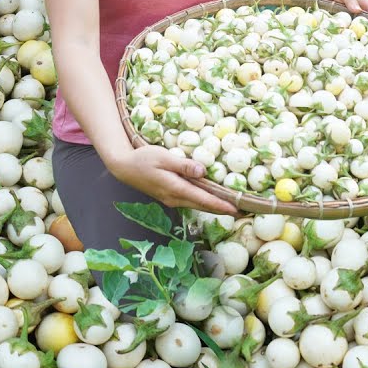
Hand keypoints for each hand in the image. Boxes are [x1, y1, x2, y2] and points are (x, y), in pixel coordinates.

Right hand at [106, 145, 237, 215]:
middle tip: (242, 211)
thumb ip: (184, 165)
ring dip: (214, 207)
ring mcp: (171, 199)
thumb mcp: (164, 157)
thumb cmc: (143, 158)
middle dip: (223, 209)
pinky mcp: (169, 196)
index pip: (203, 199)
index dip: (221, 205)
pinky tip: (212, 199)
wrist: (124, 167)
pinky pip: (191, 201)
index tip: (236, 209)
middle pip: (203, 206)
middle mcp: (175, 198)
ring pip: (197, 205)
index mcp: (175, 189)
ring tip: (232, 207)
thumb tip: (203, 171)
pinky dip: (204, 202)